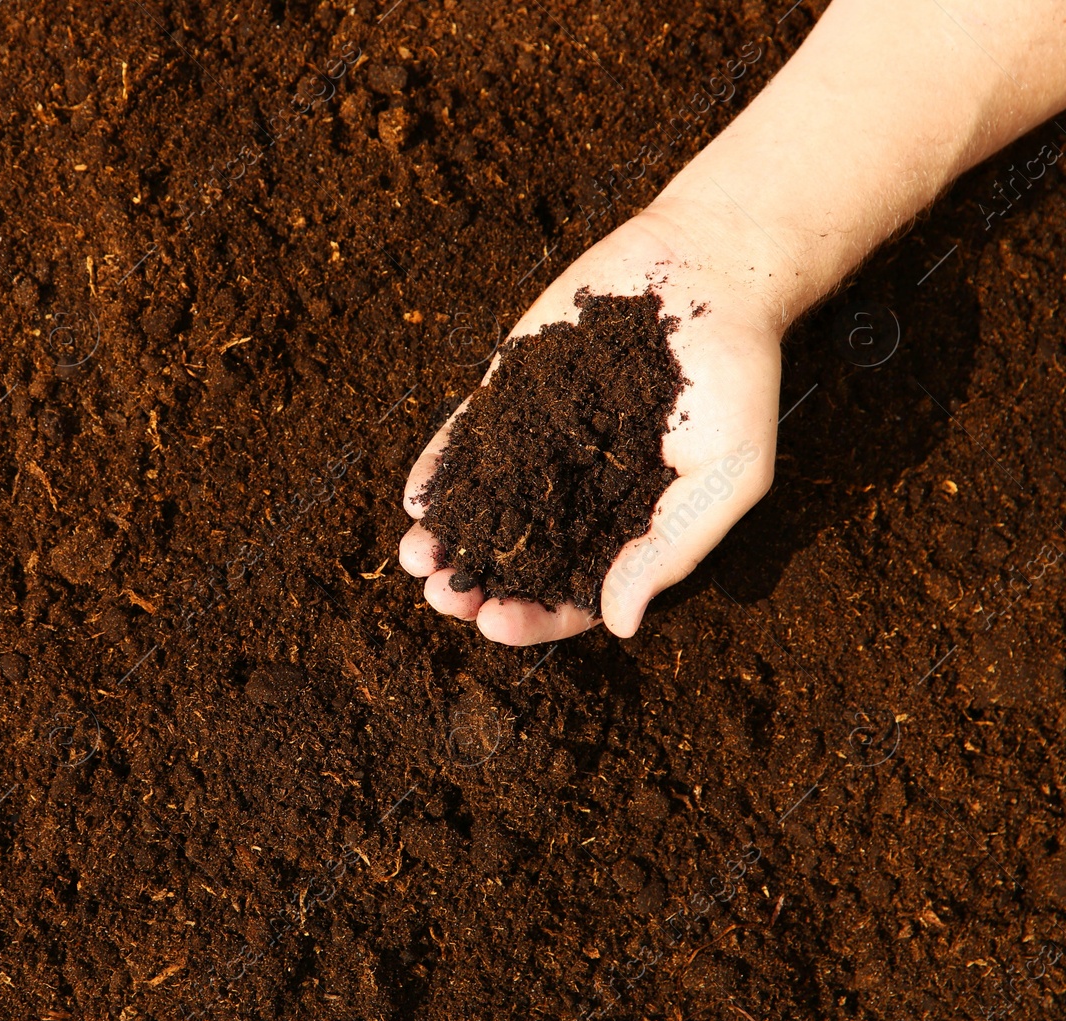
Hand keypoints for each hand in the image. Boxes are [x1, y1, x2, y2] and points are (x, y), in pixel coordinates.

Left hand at [397, 207, 780, 643]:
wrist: (710, 264)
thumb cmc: (737, 373)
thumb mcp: (730, 471)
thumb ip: (674, 545)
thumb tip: (618, 625)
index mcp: (630, 524)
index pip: (574, 591)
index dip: (533, 616)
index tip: (496, 622)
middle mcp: (578, 492)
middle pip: (517, 557)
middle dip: (475, 581)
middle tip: (443, 596)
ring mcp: (539, 442)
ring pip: (483, 505)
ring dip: (447, 537)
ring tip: (415, 558)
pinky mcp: (511, 391)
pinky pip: (468, 438)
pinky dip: (442, 469)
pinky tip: (418, 495)